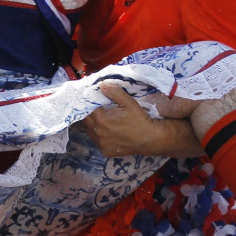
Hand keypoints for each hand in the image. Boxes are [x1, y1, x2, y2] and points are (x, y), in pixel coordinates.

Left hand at [82, 82, 202, 157]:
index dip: (88, 102)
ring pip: (89, 131)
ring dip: (92, 123)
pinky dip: (98, 134)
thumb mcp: (129, 103)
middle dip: (88, 112)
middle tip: (94, 107)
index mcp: (102, 120)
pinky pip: (96, 140)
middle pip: (85, 120)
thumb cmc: (140, 120)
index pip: (87, 108)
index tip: (92, 98)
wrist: (150, 139)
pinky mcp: (105, 151)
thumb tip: (102, 85)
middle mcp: (99, 133)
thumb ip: (114, 92)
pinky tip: (106, 130)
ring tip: (99, 117)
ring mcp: (101, 144)